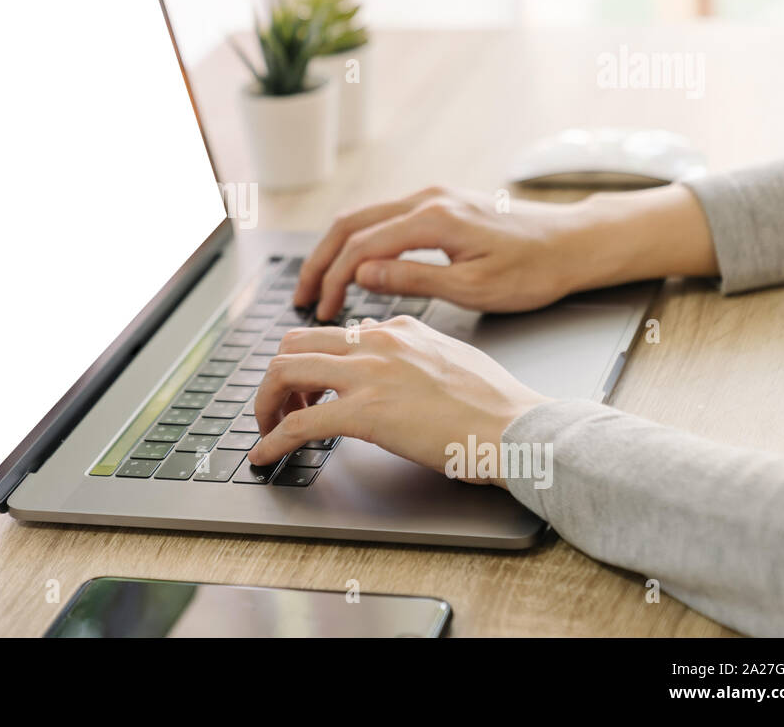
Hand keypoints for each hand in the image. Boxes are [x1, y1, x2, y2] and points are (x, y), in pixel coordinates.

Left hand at [247, 316, 545, 484]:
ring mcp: (369, 373)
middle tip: (279, 408)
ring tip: (267, 430)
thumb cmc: (498, 406)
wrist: (518, 428)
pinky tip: (264, 455)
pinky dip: (272, 439)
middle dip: (277, 377)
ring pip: (285, 370)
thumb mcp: (453, 357)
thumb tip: (397, 365)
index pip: (333, 333)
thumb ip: (417, 353)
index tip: (307, 389)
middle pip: (295, 343)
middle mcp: (377, 341)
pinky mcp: (365, 411)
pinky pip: (298, 423)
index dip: (310, 363)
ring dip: (265, 402)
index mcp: (399, 328)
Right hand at [293, 184, 718, 319]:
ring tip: (321, 286)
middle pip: (350, 224)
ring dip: (336, 251)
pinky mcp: (440, 204)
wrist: (575, 242)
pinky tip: (355, 268)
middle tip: (303, 298)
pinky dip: (359, 242)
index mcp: (432, 219)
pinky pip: (384, 218)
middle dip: (320, 261)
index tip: (321, 311)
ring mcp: (432, 197)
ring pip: (363, 218)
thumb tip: (361, 274)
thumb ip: (412, 278)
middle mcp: (426, 199)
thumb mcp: (473, 288)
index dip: (334, 280)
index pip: (361, 246)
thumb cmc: (534, 269)